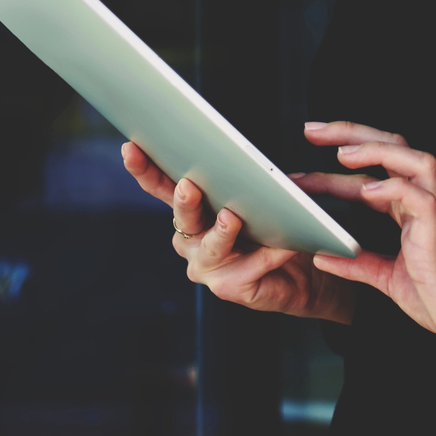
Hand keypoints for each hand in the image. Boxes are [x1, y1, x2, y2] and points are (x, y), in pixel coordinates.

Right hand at [120, 141, 353, 324]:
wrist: (303, 272)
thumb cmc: (275, 228)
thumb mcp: (260, 195)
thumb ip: (248, 178)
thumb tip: (245, 160)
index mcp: (193, 211)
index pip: (162, 187)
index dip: (145, 169)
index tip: (132, 148)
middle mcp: (191, 239)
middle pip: (183, 216)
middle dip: (185, 201)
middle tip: (189, 186)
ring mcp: (205, 266)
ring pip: (210, 246)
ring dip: (222, 232)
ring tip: (232, 217)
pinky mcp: (227, 287)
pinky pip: (247, 268)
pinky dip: (266, 255)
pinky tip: (283, 245)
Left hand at [293, 121, 435, 371]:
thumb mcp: (389, 280)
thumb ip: (359, 265)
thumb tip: (323, 257)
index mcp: (411, 213)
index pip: (377, 170)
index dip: (343, 159)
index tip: (308, 155)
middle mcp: (424, 205)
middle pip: (394, 148)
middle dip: (353, 133)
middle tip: (312, 130)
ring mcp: (435, 217)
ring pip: (415, 160)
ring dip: (377, 150)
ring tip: (344, 153)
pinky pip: (421, 199)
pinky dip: (394, 189)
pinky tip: (368, 192)